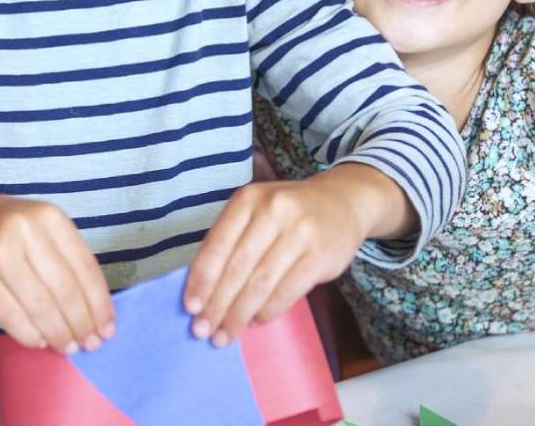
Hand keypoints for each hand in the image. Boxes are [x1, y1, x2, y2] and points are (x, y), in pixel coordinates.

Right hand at [0, 190, 114, 353]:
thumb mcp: (36, 226)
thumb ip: (62, 257)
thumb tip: (92, 308)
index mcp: (49, 217)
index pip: (85, 267)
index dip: (100, 303)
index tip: (107, 328)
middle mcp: (26, 231)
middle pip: (65, 289)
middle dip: (82, 323)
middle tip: (90, 344)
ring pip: (40, 305)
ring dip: (58, 333)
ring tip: (67, 348)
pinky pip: (11, 315)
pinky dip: (29, 333)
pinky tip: (39, 342)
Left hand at [185, 167, 401, 345]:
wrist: (343, 202)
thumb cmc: (288, 213)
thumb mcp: (256, 212)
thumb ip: (231, 242)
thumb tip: (203, 292)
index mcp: (248, 199)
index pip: (217, 245)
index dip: (202, 280)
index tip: (191, 308)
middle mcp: (274, 211)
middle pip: (237, 268)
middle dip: (217, 305)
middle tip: (203, 331)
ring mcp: (301, 233)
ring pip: (261, 284)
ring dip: (239, 315)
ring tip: (225, 335)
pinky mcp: (321, 256)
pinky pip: (287, 292)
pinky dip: (268, 312)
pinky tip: (256, 322)